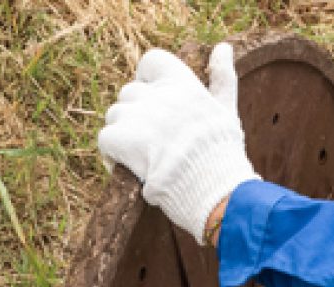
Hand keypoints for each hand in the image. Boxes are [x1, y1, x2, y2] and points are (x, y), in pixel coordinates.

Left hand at [98, 43, 258, 243]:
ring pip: (115, 116)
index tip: (157, 102)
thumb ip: (222, 77)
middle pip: (130, 94)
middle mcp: (159, 95)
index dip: (148, 80)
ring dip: (125, 136)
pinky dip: (114, 156)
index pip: (151, 61)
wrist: (217, 192)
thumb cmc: (224, 156)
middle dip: (138, 116)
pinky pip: (106, 139)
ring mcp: (139, 117)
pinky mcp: (124, 140)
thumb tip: (223, 47)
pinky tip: (133, 169)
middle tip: (156, 142)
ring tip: (146, 157)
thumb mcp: (227, 111)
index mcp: (184, 84)